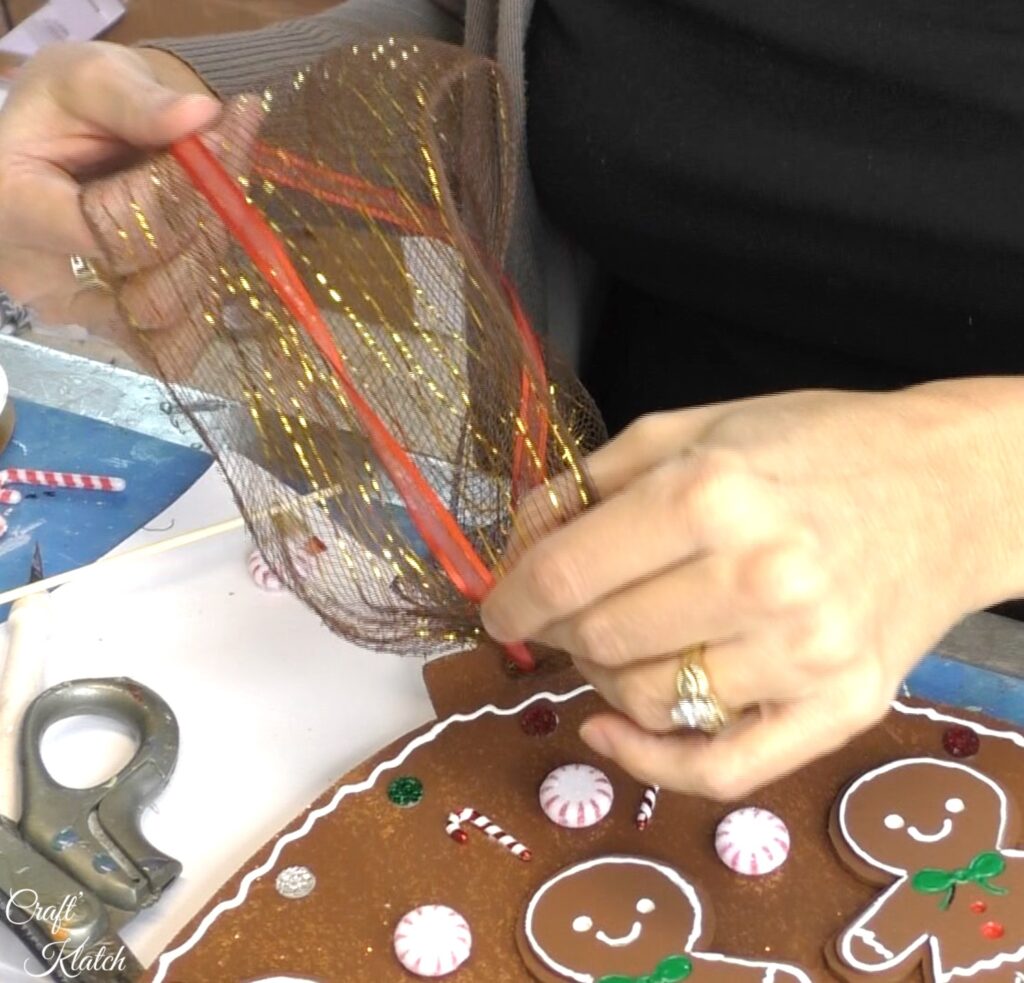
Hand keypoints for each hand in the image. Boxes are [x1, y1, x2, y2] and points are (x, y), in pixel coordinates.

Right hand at [0, 42, 218, 352]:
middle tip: (227, 170)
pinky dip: (208, 297)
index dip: (176, 194)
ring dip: (211, 260)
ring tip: (218, 201)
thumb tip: (200, 115)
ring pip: (170, 316)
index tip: (217, 143)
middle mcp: (34, 273)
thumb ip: (139, 100)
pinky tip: (209, 247)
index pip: (111, 230)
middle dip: (201, 227)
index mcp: (11, 204)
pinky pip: (175, 340)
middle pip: (147, 285)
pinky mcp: (113, 330)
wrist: (74, 140)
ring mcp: (74, 311)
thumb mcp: (92, 77)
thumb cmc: (72, 106)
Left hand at [482, 386, 995, 798]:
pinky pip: (720, 769)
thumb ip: (591, 483)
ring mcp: (806, 653)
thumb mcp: (692, 429)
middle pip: (601, 639)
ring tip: (616, 642)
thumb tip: (519, 545)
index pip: (569, 574)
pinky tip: (610, 731)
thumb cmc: (812, 446)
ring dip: (605, 677)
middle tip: (561, 615)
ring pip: (647, 701)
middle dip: (557, 632)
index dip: (511, 597)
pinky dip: (649, 762)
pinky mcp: (842, 708)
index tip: (496, 608)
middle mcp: (761, 577)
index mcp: (713, 494)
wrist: (947, 487)